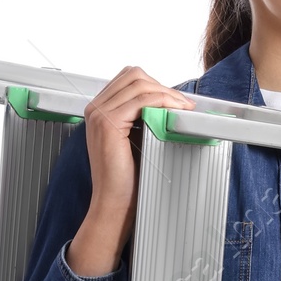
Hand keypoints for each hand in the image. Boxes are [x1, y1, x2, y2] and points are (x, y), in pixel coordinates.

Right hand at [67, 65, 196, 275]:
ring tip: (184, 109)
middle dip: (163, 87)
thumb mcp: (136, 141)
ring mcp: (99, 114)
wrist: (114, 205)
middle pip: (134, 76)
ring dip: (168, 94)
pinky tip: (176, 112)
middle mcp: (95, 108)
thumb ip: (144, 119)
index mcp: (99, 110)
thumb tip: (168, 104)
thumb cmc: (125, 181)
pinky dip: (163, 101)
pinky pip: (142, 100)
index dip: (156, 86)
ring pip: (140, 84)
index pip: (129, 80)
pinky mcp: (108, 123)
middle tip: (184, 105)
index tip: (177, 101)